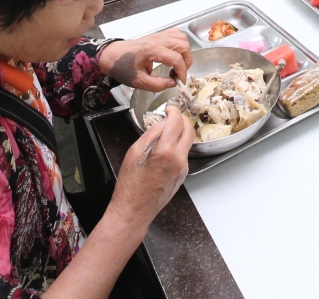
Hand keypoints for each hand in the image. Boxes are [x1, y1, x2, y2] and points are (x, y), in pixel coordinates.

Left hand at [100, 29, 192, 89]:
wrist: (112, 56)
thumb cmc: (123, 67)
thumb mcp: (139, 81)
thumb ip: (157, 84)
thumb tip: (173, 83)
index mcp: (152, 50)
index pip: (176, 59)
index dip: (182, 72)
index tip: (180, 81)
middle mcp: (157, 40)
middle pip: (183, 45)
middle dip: (186, 61)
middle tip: (180, 73)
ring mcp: (158, 35)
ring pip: (182, 37)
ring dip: (184, 51)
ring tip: (178, 64)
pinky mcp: (157, 35)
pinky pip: (175, 34)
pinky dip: (180, 43)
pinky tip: (175, 54)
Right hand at [106, 105, 192, 231]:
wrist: (134, 210)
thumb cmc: (130, 185)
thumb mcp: (134, 152)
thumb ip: (151, 134)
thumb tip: (162, 122)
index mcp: (165, 151)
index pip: (176, 122)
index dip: (173, 111)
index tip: (169, 108)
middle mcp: (178, 159)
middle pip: (189, 130)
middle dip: (181, 120)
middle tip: (171, 117)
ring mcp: (183, 168)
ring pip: (187, 143)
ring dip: (180, 134)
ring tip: (165, 134)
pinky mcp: (183, 175)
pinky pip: (183, 155)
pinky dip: (177, 147)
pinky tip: (164, 150)